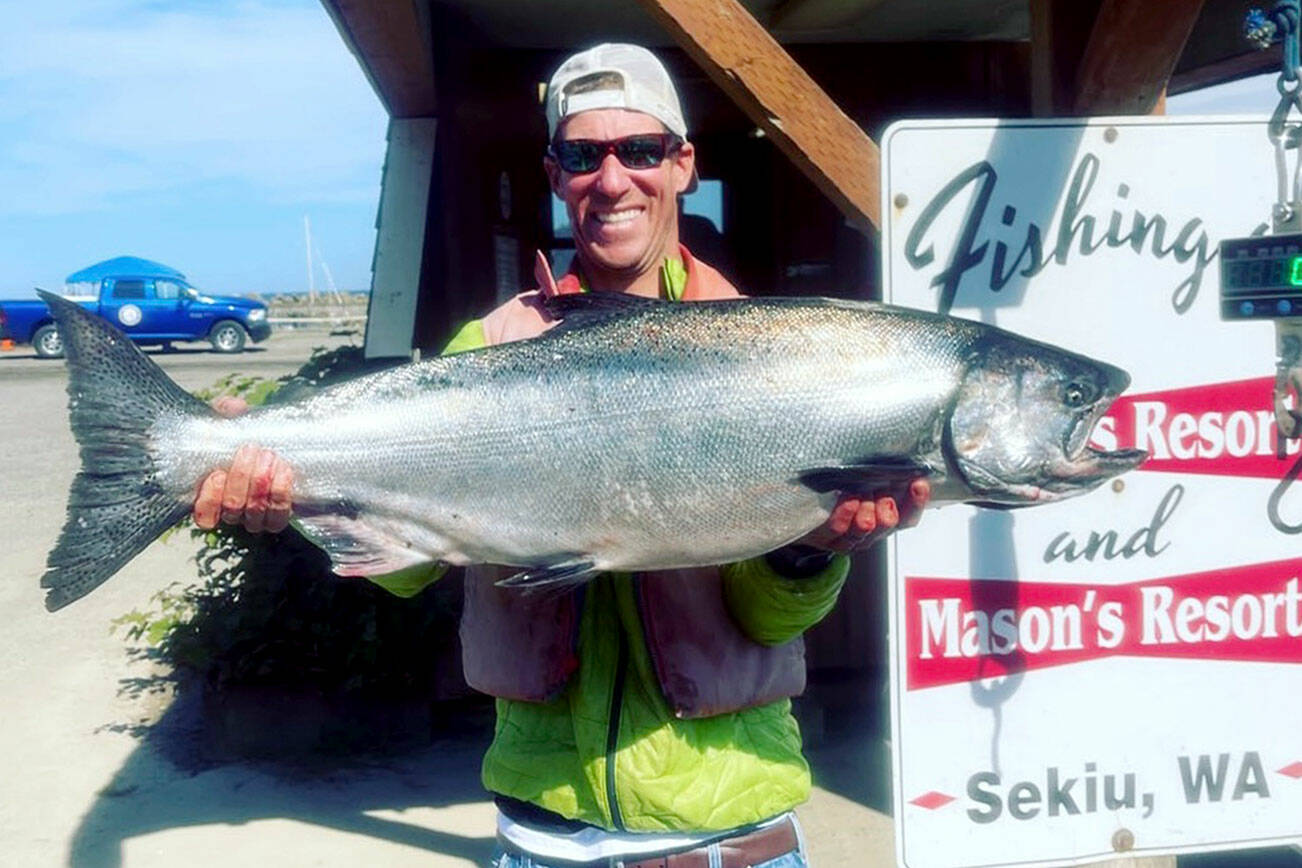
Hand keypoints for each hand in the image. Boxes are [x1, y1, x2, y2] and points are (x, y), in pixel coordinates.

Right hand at [192, 397, 293, 532]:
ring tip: (269, 456)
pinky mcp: (277, 518)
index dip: (209, 498)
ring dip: (262, 483)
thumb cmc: (244, 439)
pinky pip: (278, 515)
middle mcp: (232, 513)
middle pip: (233, 507)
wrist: (276, 450)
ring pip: (255, 511)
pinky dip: (281, 492)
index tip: (217, 473)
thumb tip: (233, 406)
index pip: (204, 515)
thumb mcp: (230, 423)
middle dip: (242, 477)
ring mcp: (255, 519)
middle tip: (252, 449)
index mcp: (212, 496)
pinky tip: (284, 470)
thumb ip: (225, 413)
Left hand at [797, 478, 930, 552]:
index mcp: (884, 520)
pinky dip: (845, 513)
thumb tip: (899, 453)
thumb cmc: (838, 496)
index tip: (918, 482)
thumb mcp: (864, 485)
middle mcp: (870, 533)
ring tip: (860, 493)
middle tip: (882, 491)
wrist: (802, 516)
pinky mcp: (827, 539)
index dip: (916, 501)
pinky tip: (847, 500)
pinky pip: (839, 528)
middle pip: (889, 523)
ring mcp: (849, 539)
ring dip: (866, 508)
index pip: (908, 516)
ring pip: (865, 527)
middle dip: (887, 504)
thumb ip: (882, 476)